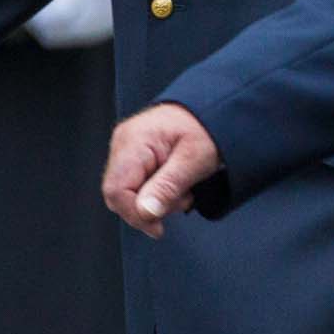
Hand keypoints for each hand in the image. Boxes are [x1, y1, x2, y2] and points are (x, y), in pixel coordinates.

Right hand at [102, 104, 219, 239]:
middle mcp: (124, 143)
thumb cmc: (209, 126)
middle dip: (149, 207)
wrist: (218, 106)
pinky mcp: (136, 154)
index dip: (135, 214)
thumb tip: (146, 213)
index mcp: (134, 140)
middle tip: (180, 201)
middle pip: (119, 194)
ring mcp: (127, 148)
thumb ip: (168, 187)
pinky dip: (157, 191)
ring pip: (129, 192)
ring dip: (157, 200)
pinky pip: (138, 183)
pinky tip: (176, 184)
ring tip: (183, 189)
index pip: (116, 190)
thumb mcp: (195, 159)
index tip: (158, 227)